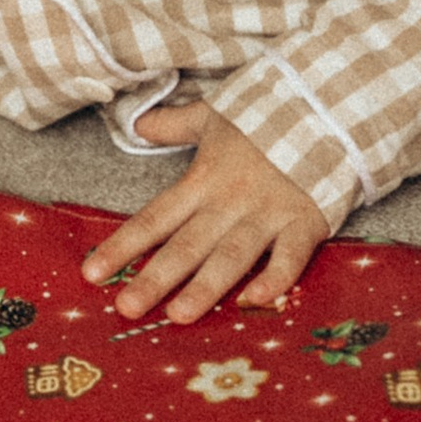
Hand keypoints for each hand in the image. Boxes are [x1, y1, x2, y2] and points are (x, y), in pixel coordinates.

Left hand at [78, 101, 329, 322]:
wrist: (328, 106)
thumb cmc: (268, 116)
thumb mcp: (216, 116)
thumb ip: (175, 124)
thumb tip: (138, 123)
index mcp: (204, 180)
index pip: (155, 217)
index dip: (123, 245)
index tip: (91, 273)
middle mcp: (230, 201)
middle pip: (187, 244)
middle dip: (156, 278)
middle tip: (126, 308)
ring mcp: (268, 214)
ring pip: (232, 255)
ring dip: (206, 286)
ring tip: (178, 315)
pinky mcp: (305, 222)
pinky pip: (290, 255)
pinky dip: (276, 278)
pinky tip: (255, 301)